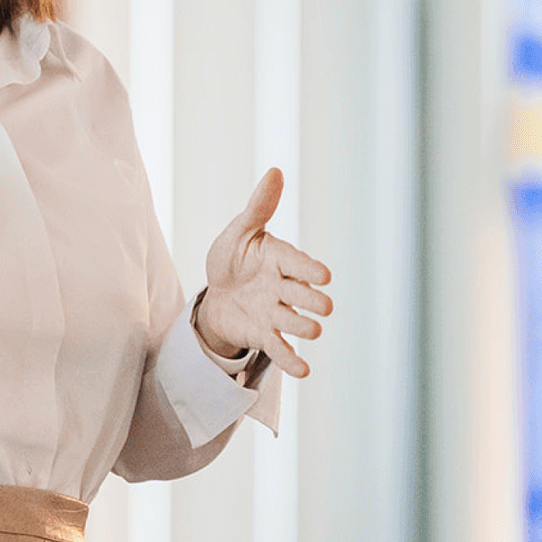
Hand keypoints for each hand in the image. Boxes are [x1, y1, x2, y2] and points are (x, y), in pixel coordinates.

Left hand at [195, 168, 331, 377]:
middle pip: (300, 294)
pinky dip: (291, 359)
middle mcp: (282, 286)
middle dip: (311, 300)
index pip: (296, 261)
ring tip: (313, 330)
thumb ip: (258, 207)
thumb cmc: (232, 257)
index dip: (309, 268)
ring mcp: (275, 312)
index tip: (324, 275)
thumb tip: (276, 171)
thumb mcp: (239, 231)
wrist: (217, 293)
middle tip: (323, 306)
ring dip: (304, 327)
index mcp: (278, 258)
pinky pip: (280, 348)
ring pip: (293, 321)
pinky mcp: (265, 334)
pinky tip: (303, 370)